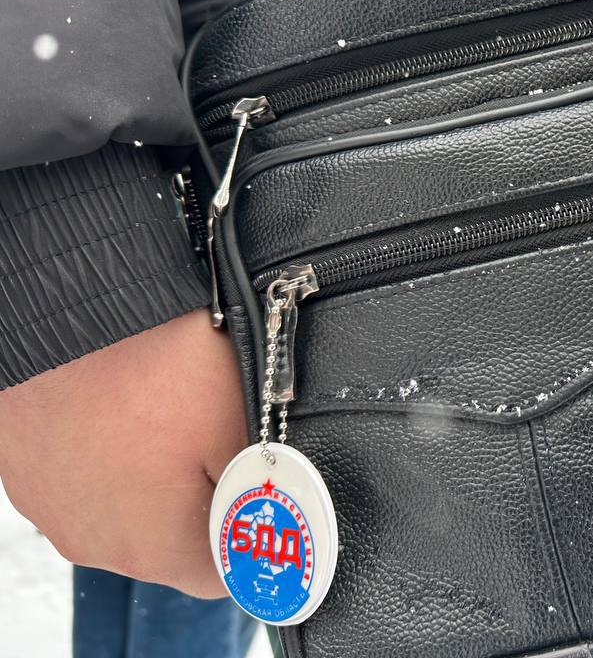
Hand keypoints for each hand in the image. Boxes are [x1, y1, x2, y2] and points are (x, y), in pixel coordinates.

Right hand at [0, 310, 245, 597]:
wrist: (71, 293)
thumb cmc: (160, 357)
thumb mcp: (245, 420)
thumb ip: (268, 488)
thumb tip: (293, 520)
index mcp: (154, 548)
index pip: (227, 571)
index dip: (258, 527)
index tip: (270, 482)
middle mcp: (95, 541)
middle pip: (177, 539)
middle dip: (210, 493)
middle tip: (225, 429)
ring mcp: (53, 503)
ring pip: (132, 503)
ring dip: (161, 468)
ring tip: (175, 406)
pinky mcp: (28, 462)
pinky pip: (90, 470)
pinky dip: (118, 445)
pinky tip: (134, 400)